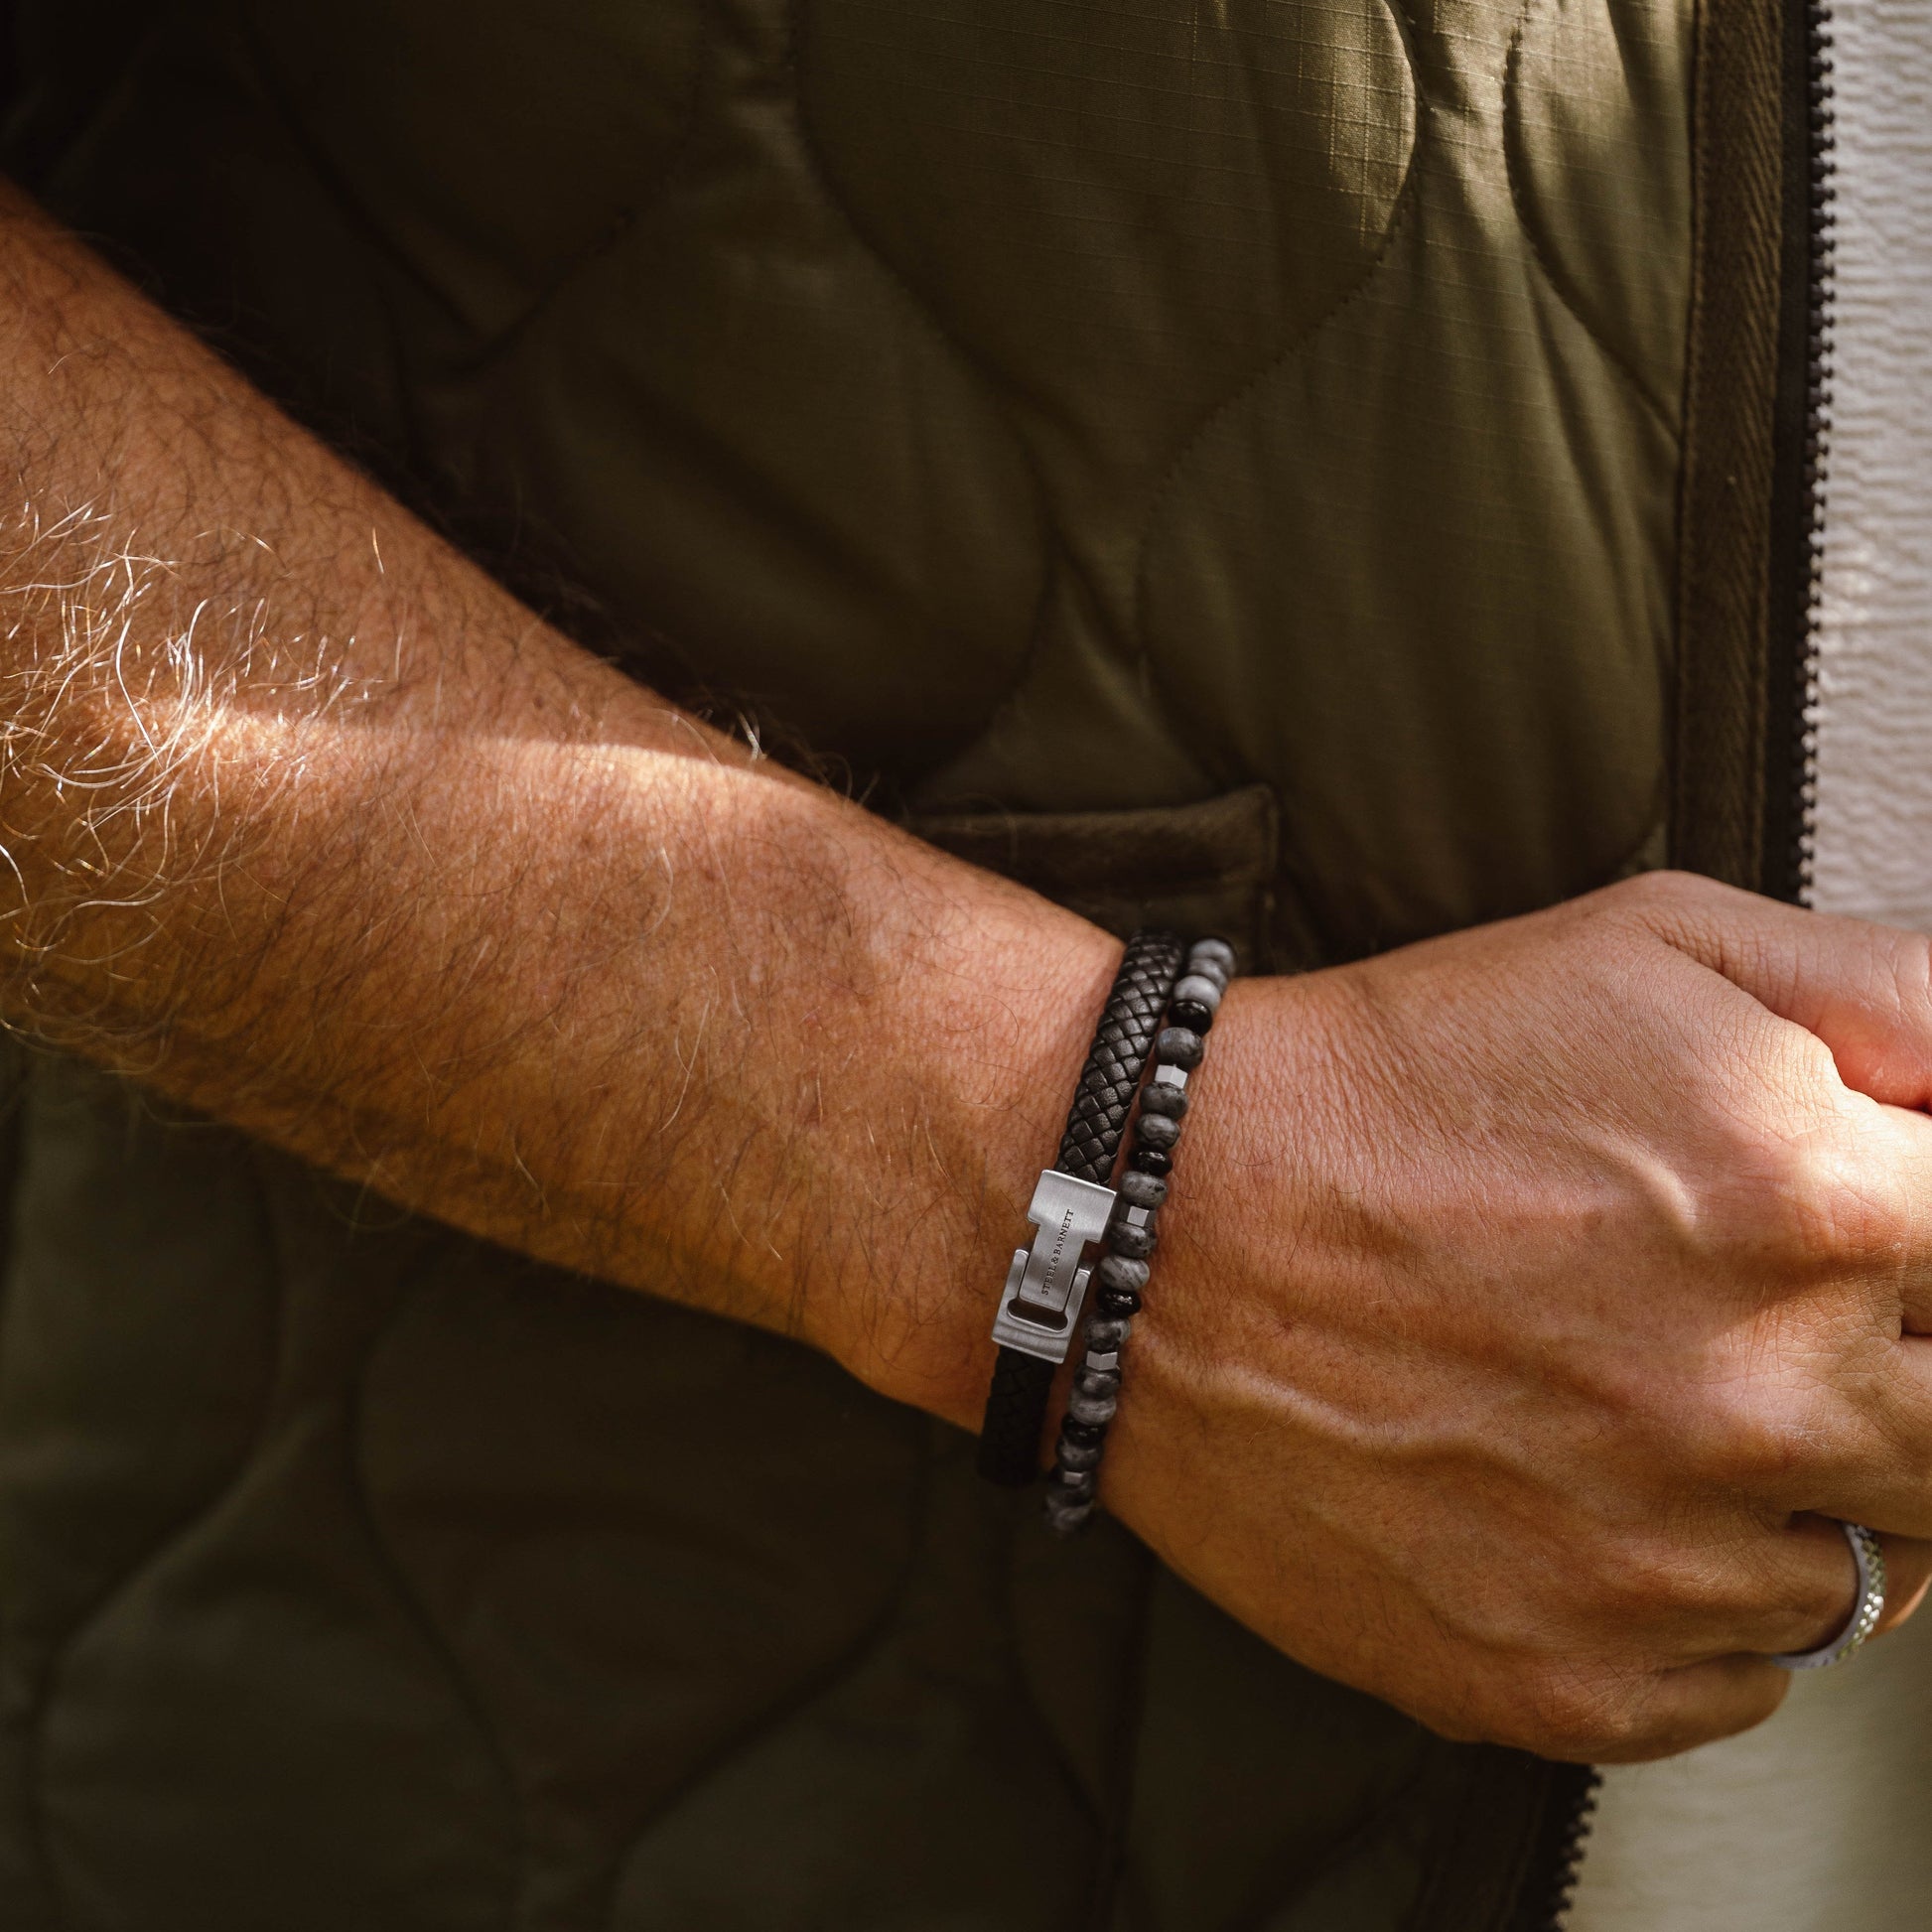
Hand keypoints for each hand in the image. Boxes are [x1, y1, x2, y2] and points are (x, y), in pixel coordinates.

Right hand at [1102, 872, 1931, 1761]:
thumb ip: (1884, 996)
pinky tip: (1591, 1498)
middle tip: (1762, 1327)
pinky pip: (1733, 1682)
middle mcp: (1762, 1405)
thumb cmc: (1386, 1084)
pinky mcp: (1561, 1677)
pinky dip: (1691, 1603)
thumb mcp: (1645, 949)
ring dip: (1792, 1497)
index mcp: (1814, 1207)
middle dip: (1900, 1381)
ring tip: (1650, 1403)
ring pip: (1866, 1580)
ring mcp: (1662, 1565)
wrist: (1156, 1225)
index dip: (1930, 1246)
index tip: (1877, 1250)